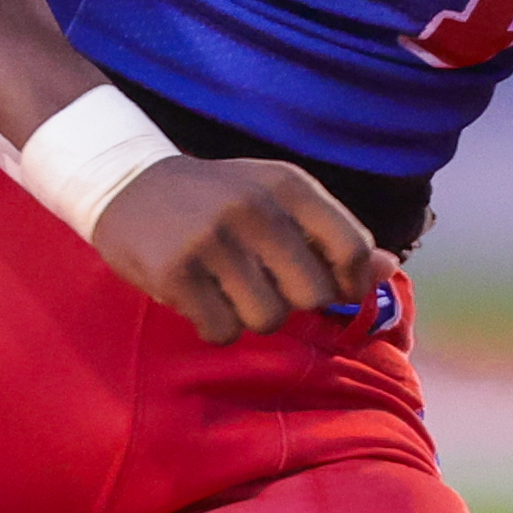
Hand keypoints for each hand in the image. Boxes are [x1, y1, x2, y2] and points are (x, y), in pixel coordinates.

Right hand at [92, 154, 397, 343]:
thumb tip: (387, 269)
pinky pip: (222, 331)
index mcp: (287, 185)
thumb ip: (330, 232)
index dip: (351, 283)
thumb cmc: (215, 198)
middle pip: (313, 295)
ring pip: (268, 319)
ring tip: (226, 289)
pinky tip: (198, 298)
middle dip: (293, 302)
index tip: (333, 289)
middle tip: (262, 285)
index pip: (351, 248)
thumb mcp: (275, 198)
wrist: (124, 181)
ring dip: (251, 317)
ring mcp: (213, 241)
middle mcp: (255, 208)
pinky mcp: (176, 272)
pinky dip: (214, 326)